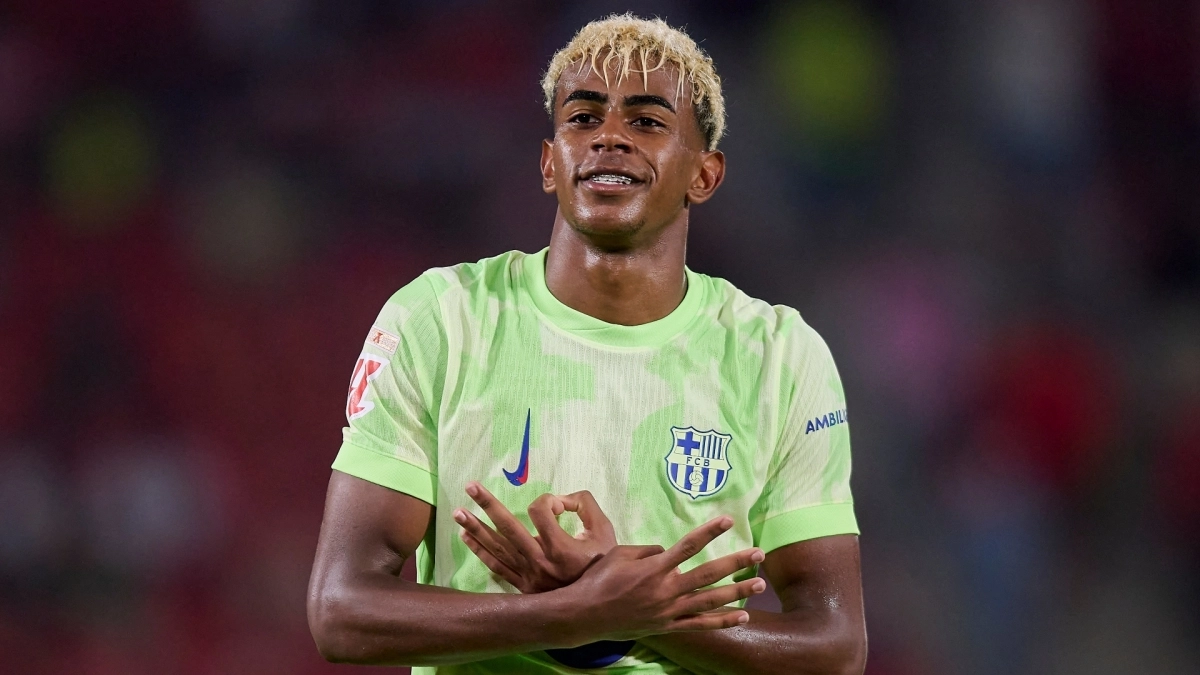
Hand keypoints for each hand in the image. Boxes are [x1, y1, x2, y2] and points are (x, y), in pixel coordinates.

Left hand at [454, 482, 616, 592]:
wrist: (599, 604)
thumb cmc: (602, 564)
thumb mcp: (604, 530)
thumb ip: (585, 506)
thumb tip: (561, 496)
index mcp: (561, 548)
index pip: (540, 512)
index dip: (547, 500)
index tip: (558, 505)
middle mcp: (540, 562)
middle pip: (508, 528)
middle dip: (488, 505)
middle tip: (470, 486)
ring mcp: (528, 576)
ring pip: (497, 548)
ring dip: (476, 528)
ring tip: (458, 512)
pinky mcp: (523, 586)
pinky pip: (497, 567)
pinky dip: (480, 551)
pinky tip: (466, 536)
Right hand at [557, 516, 765, 642]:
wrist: (585, 614)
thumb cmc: (599, 580)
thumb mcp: (620, 554)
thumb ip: (648, 550)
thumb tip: (668, 552)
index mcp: (655, 568)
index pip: (689, 546)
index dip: (710, 531)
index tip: (728, 520)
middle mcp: (667, 590)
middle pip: (709, 574)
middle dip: (736, 563)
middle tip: (759, 553)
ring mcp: (669, 611)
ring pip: (711, 601)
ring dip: (737, 591)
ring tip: (760, 583)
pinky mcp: (668, 626)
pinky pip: (700, 625)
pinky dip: (723, 621)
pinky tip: (742, 616)